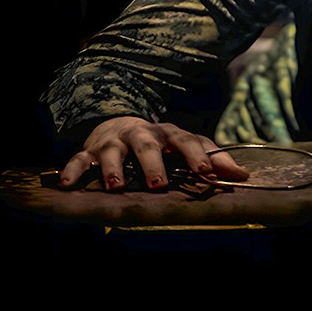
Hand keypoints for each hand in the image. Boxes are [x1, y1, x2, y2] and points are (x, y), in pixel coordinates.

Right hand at [57, 116, 248, 191]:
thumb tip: (244, 177)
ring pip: (114, 152)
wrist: (120, 124)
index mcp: (169, 134)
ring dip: (115, 169)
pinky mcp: (92, 151)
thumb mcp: (186, 148)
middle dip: (153, 162)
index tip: (206, 172)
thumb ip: (213, 161)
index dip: (197, 155)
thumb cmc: (161, 143)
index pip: (186, 140)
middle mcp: (142, 134)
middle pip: (148, 145)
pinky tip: (67, 185)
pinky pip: (80, 160)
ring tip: (116, 187)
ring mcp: (115, 142)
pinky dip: (73, 171)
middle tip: (158, 183)